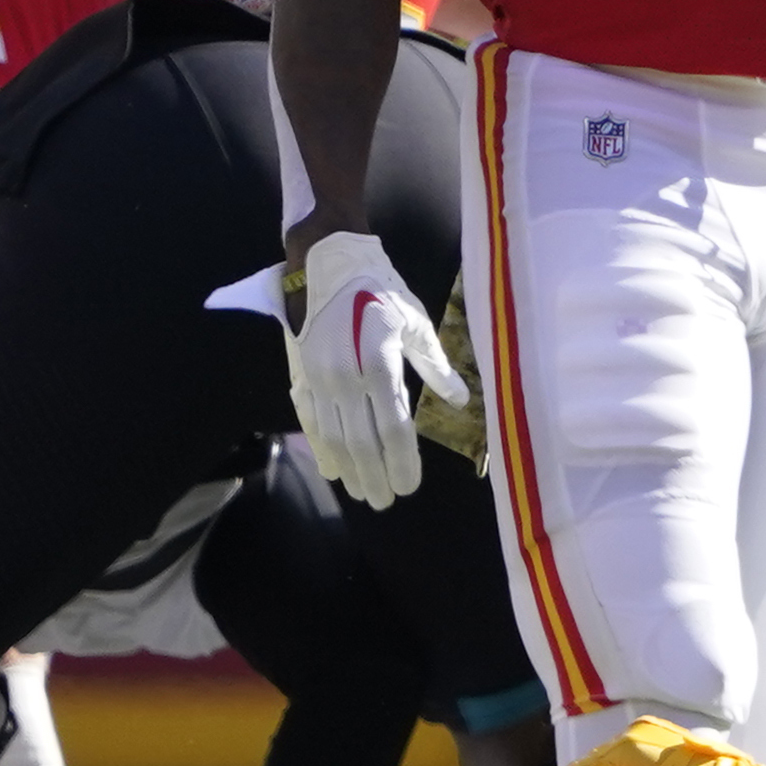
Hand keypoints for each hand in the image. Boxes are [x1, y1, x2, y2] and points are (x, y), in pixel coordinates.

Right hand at [286, 229, 461, 507]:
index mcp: (379, 364)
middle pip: (362, 443)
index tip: (409, 487)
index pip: (393, 429)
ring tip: (362, 493)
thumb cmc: (380, 291)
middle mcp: (346, 378)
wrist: (327, 263)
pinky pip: (310, 422)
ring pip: (333, 438)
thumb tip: (462, 402)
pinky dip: (320, 449)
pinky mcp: (302, 375)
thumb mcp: (415, 323)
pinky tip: (332, 470)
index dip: (402, 463)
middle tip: (386, 502)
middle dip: (375, 477)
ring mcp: (320, 379)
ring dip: (348, 470)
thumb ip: (436, 368)